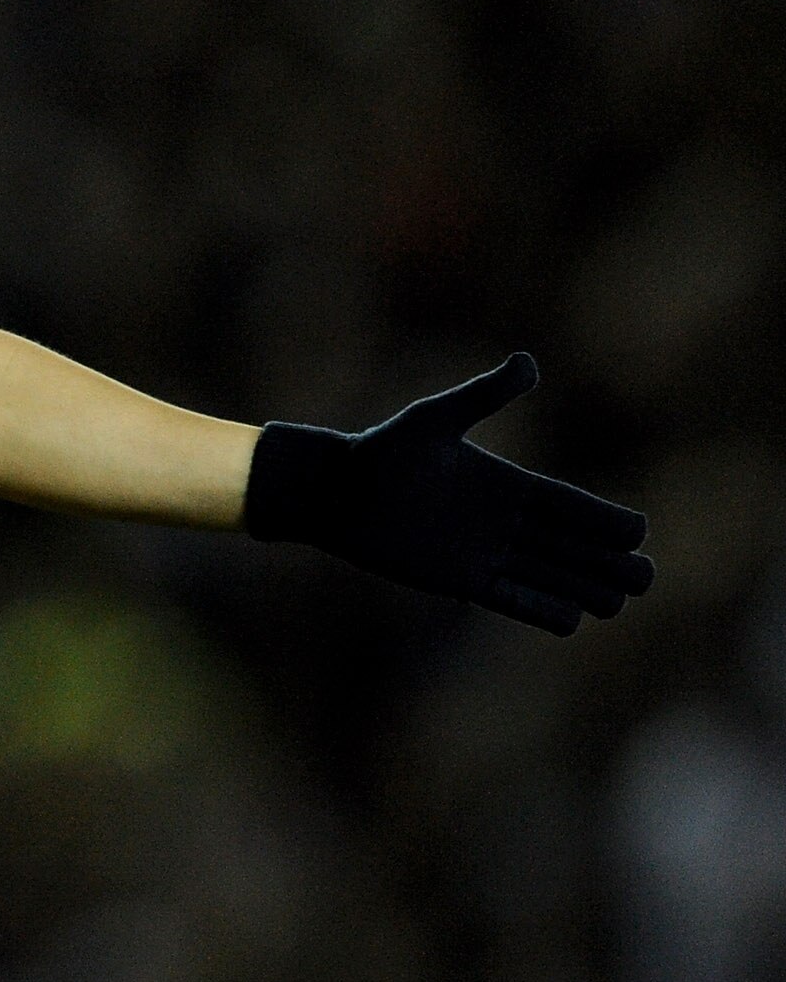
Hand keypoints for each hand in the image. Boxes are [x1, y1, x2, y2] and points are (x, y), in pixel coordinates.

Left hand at [245, 353, 653, 635]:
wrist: (335, 492)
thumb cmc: (381, 452)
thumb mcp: (435, 420)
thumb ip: (485, 394)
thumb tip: (529, 362)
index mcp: (505, 484)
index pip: (567, 504)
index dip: (602, 519)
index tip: (638, 531)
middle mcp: (501, 521)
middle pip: (567, 545)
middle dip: (606, 561)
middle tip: (645, 576)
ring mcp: (482, 552)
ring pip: (546, 574)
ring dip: (582, 587)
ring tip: (620, 602)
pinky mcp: (457, 579)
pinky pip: (508, 598)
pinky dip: (538, 607)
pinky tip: (572, 619)